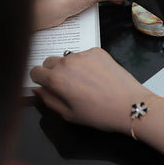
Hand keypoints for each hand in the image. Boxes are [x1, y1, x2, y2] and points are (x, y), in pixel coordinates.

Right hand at [30, 48, 153, 133]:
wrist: (129, 104)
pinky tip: (96, 75)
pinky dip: (86, 62)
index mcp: (56, 78)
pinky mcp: (97, 50)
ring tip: (84, 80)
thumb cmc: (99, 113)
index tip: (46, 84)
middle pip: (49, 61)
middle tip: (66, 84)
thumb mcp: (68, 114)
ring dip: (69, 66)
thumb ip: (48, 99)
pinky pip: (84, 54)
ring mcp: (83, 54)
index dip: (39, 79)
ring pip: (67, 57)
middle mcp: (67, 61)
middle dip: (52, 71)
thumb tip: (38, 89)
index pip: (34, 71)